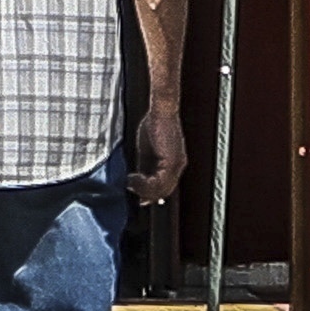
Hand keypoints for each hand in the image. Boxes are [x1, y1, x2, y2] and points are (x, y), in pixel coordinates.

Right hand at [130, 96, 188, 210]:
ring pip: (162, 189)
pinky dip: (145, 183)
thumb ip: (144, 166)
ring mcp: (177, 164)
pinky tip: (134, 178)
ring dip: (144, 190)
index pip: (165, 186)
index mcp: (173, 163)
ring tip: (130, 184)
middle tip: (132, 192)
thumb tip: (135, 179)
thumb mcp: (146, 150)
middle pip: (164, 191)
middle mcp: (178, 166)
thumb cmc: (155, 124)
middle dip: (147, 195)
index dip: (152, 194)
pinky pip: (159, 181)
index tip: (140, 199)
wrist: (162, 111)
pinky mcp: (172, 161)